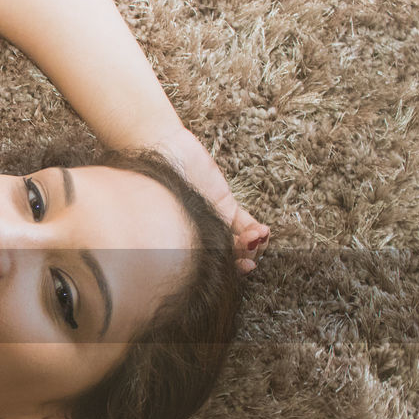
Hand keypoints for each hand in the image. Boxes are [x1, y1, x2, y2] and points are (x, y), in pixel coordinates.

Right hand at [156, 129, 268, 274]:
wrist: (162, 149)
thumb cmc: (155, 185)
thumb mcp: (167, 218)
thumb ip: (183, 244)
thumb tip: (197, 267)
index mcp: (184, 244)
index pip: (212, 265)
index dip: (232, 270)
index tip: (246, 265)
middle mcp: (200, 235)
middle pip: (229, 256)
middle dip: (246, 258)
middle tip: (254, 255)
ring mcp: (213, 220)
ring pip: (240, 241)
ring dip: (254, 244)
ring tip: (260, 236)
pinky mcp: (223, 203)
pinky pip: (242, 221)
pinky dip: (254, 229)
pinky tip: (263, 231)